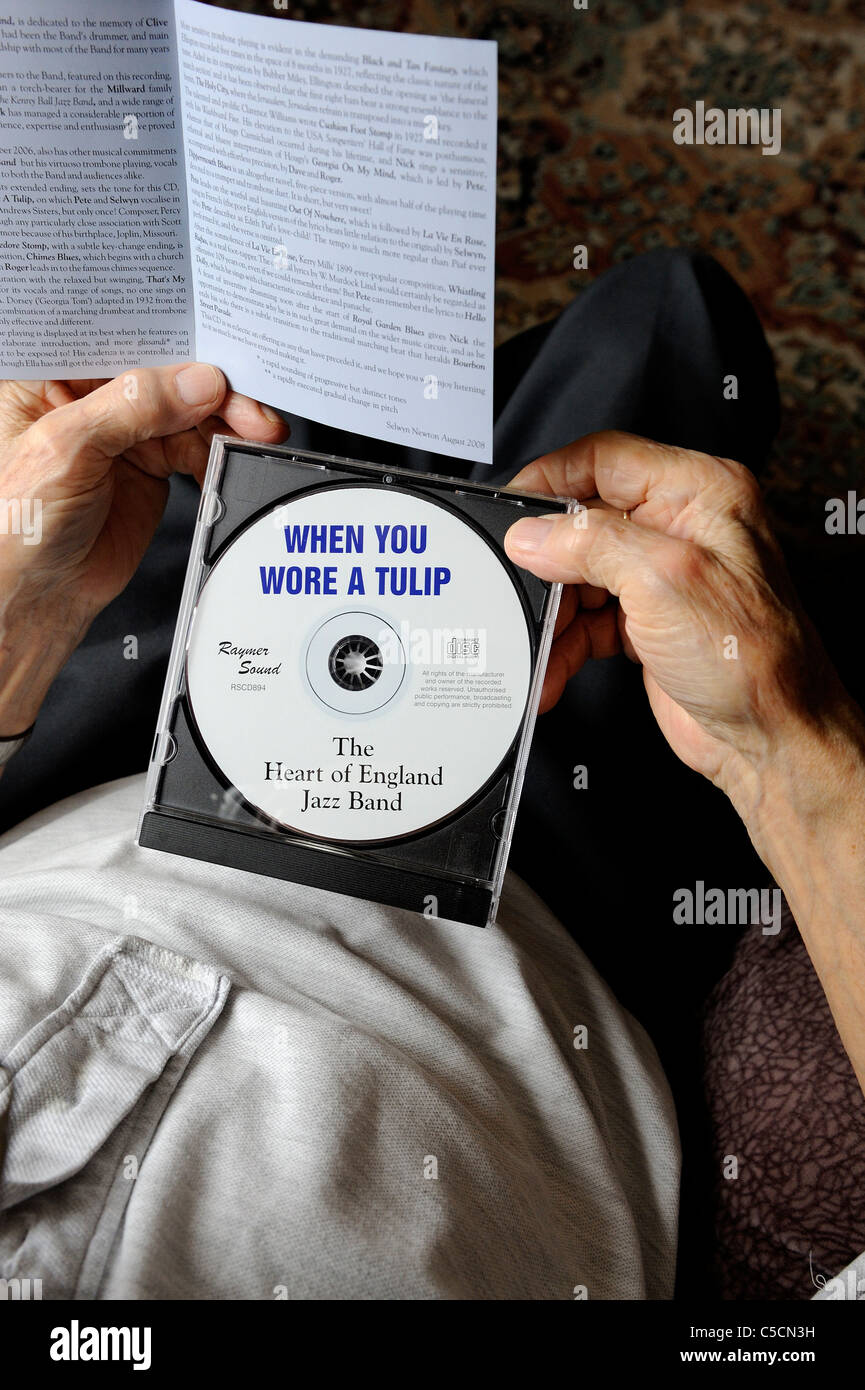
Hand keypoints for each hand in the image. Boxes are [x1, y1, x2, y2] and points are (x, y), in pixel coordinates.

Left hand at [0, 365, 287, 730]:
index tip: (213, 342)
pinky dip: (221, 451)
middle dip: (210, 384)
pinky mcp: (148, 464)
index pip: (115, 334)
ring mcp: (120, 431)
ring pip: (186, 409)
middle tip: (246, 403)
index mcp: (48, 373)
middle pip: (161, 372)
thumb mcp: (66, 450)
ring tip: (255, 432)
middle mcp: (86, 396)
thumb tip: (194, 382)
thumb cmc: (15, 525)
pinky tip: (233, 455)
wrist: (37, 596)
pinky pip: (195, 446)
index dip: (167, 332)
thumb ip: (131, 409)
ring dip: (225, 420)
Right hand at [504, 431, 841, 799]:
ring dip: (551, 614)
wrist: (769, 739)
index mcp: (700, 492)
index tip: (511, 509)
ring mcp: (662, 576)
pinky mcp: (647, 622)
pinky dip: (563, 645)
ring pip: (579, 576)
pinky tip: (549, 668)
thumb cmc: (753, 658)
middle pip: (584, 522)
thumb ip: (592, 544)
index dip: (550, 478)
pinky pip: (587, 620)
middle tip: (517, 586)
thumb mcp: (664, 581)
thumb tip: (533, 535)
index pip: (605, 459)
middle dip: (547, 563)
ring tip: (534, 642)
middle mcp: (681, 527)